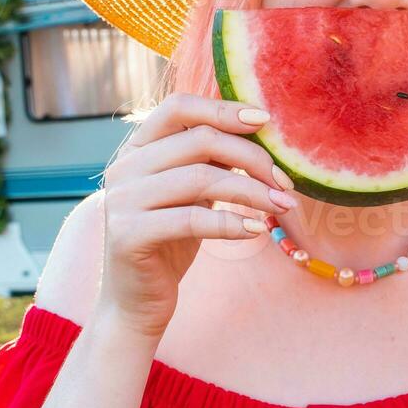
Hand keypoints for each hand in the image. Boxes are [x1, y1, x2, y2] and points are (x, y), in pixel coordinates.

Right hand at [97, 93, 296, 338]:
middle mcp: (124, 167)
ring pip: (200, 178)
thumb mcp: (192, 192)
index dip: (224, 109)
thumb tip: (260, 129)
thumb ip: (210, 159)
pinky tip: (256, 231)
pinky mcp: (128, 235)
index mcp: (137, 147)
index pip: (179, 106)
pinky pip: (191, 220)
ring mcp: (122, 200)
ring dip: (251, 191)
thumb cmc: (171, 240)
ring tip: (282, 205)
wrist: (136, 301)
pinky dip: (230, 223)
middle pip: (199, 140)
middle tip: (285, 181)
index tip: (265, 122)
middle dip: (252, 157)